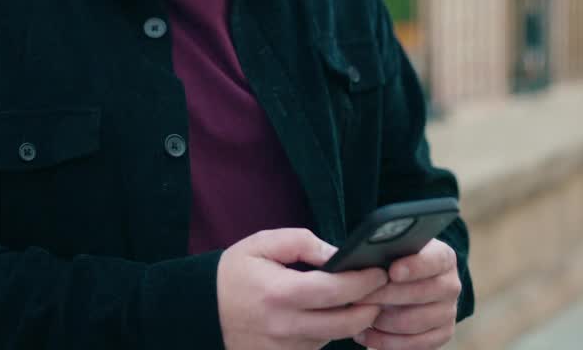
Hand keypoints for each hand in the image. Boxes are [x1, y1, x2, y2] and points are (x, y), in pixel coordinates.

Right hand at [217, 228, 389, 349]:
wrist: (202, 312)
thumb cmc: (233, 274)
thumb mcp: (262, 244)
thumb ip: (302, 243)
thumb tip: (337, 254)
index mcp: (280, 293)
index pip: (336, 291)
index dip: (364, 282)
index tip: (379, 272)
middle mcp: (285, 326)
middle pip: (345, 323)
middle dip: (370, 306)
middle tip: (379, 289)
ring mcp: (285, 348)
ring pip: (334, 337)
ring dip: (350, 320)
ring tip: (356, 299)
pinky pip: (318, 346)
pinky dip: (329, 331)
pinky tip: (328, 314)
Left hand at [351, 239, 461, 349]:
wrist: (409, 283)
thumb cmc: (395, 263)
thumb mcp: (394, 251)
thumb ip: (387, 253)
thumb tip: (365, 265)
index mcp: (443, 257)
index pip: (434, 260)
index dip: (414, 266)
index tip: (392, 272)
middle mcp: (450, 284)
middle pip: (420, 293)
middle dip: (385, 296)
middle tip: (358, 296)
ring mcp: (448, 311)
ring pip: (415, 321)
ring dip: (383, 320)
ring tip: (360, 315)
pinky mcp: (442, 334)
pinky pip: (415, 343)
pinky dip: (387, 341)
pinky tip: (367, 334)